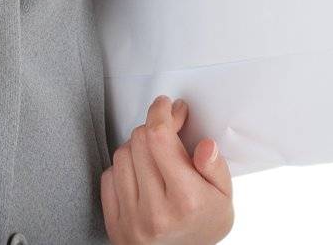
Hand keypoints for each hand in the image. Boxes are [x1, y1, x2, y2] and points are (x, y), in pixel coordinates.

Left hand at [101, 94, 232, 243]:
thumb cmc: (204, 225)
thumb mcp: (224, 196)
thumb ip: (216, 167)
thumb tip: (205, 146)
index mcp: (186, 199)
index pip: (159, 138)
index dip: (161, 113)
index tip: (167, 106)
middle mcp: (155, 211)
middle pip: (139, 140)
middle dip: (153, 126)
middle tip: (166, 128)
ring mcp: (132, 219)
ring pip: (121, 154)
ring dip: (137, 146)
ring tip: (154, 156)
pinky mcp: (115, 225)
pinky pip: (108, 177)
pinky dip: (122, 169)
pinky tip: (139, 174)